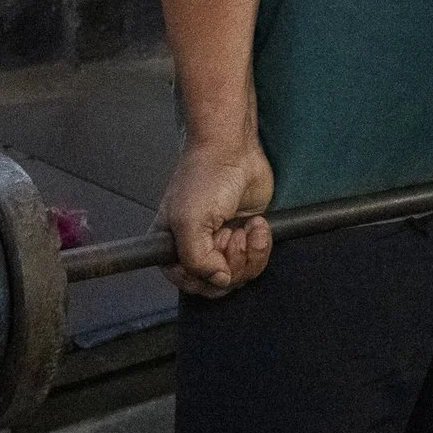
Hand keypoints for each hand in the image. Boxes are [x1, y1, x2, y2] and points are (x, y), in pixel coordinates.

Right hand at [155, 142, 274, 296]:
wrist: (233, 150)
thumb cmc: (204, 179)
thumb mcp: (189, 223)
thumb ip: (197, 261)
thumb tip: (219, 281)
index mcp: (171, 246)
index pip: (188, 282)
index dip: (206, 275)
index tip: (214, 250)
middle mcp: (196, 247)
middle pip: (217, 282)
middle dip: (231, 263)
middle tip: (231, 235)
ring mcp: (222, 242)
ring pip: (239, 274)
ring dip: (248, 253)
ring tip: (245, 228)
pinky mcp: (245, 235)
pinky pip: (256, 258)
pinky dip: (261, 244)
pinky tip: (257, 224)